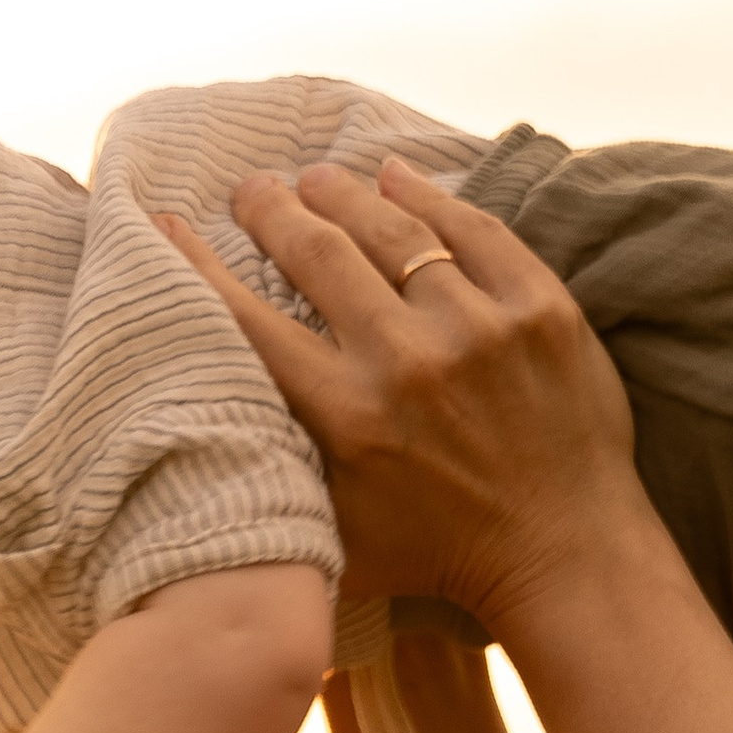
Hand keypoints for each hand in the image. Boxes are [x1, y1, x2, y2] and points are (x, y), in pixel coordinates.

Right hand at [155, 156, 641, 633]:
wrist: (564, 552)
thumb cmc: (439, 555)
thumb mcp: (334, 533)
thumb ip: (281, 472)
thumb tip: (216, 422)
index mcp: (347, 418)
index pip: (252, 320)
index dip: (200, 265)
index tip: (168, 226)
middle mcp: (408, 361)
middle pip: (320, 254)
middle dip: (273, 211)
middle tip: (249, 189)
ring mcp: (480, 326)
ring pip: (394, 231)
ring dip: (343, 195)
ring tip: (312, 178)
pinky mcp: (539, 307)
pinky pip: (474, 229)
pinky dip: (428, 197)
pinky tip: (393, 176)